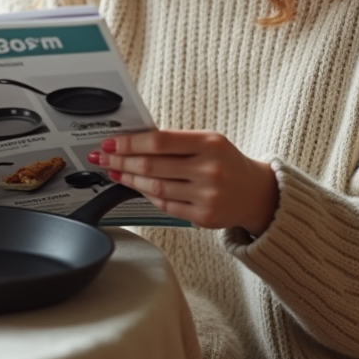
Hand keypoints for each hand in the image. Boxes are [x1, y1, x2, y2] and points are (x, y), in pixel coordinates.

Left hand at [88, 130, 279, 232]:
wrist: (256, 192)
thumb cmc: (226, 161)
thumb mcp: (209, 141)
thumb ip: (175, 141)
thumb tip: (132, 141)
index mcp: (210, 143)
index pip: (159, 141)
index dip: (130, 142)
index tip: (110, 142)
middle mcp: (210, 169)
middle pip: (152, 166)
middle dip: (121, 161)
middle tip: (102, 157)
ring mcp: (207, 196)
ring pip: (154, 188)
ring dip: (128, 179)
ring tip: (113, 171)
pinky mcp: (204, 217)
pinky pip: (165, 205)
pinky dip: (146, 195)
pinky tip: (135, 186)